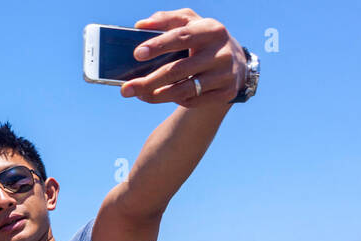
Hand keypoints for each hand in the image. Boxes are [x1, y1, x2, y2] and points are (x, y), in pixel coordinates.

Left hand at [120, 9, 245, 106]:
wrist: (235, 62)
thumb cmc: (202, 39)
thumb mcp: (190, 22)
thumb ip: (166, 19)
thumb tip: (140, 25)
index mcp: (211, 30)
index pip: (181, 36)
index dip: (159, 45)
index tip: (137, 54)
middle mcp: (220, 52)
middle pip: (178, 70)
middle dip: (149, 82)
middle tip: (126, 89)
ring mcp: (225, 74)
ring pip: (184, 90)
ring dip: (157, 96)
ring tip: (139, 94)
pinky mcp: (226, 93)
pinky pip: (192, 101)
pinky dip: (174, 100)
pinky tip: (161, 96)